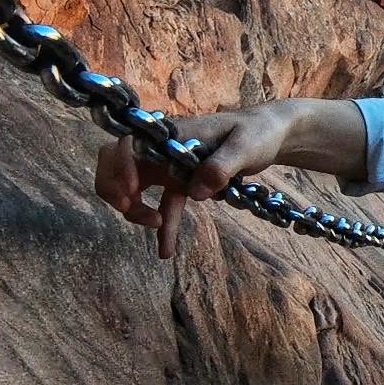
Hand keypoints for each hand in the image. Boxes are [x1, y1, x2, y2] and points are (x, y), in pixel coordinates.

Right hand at [93, 104, 293, 258]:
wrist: (270, 135)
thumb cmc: (257, 132)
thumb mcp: (245, 146)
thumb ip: (222, 166)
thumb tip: (196, 192)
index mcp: (174, 133)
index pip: (130, 144)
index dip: (121, 166)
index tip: (131, 192)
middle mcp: (165, 148)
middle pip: (117, 162)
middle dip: (113, 187)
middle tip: (129, 207)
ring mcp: (171, 165)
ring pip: (133, 186)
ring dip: (134, 208)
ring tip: (154, 225)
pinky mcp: (183, 182)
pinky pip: (165, 206)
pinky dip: (163, 227)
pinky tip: (166, 252)